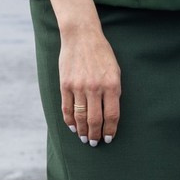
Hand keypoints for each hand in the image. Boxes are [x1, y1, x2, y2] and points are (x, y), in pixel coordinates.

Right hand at [58, 24, 121, 144]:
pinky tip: (73, 127)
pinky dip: (69, 121)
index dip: (110, 130)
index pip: (112, 115)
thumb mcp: (115, 70)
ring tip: (85, 138)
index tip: (109, 138)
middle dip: (96, 134)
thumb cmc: (101, 53)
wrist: (81, 36)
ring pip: (80, 117)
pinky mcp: (65, 85)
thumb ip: (113, 91)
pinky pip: (67, 108)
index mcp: (111, 85)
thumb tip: (110, 113)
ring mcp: (78, 87)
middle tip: (95, 143)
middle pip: (95, 119)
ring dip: (83, 131)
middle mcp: (95, 88)